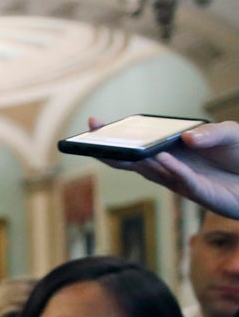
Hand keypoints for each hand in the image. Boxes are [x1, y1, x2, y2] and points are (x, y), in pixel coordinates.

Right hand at [89, 118, 238, 218]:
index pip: (138, 145)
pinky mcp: (202, 193)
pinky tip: (160, 156)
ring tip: (115, 147)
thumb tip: (185, 137)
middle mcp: (171, 169)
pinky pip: (182, 179)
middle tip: (90, 137)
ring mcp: (183, 182)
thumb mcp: (231, 133)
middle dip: (110, 150)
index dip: (115, 136)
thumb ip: (211, 132)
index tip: (94, 123)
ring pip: (152, 172)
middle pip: (134, 161)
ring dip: (134, 160)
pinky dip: (171, 168)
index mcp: (171, 152)